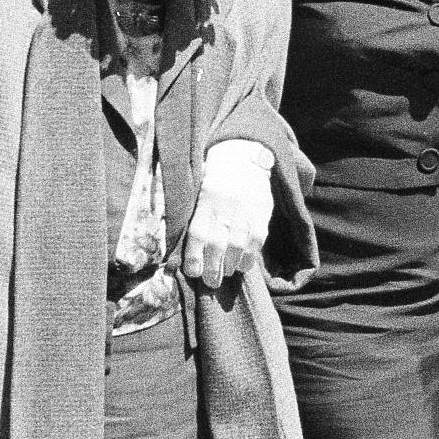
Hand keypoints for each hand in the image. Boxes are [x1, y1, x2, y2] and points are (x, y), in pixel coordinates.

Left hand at [181, 141, 273, 284]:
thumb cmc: (214, 180)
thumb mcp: (198, 191)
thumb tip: (176, 249)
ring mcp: (245, 211)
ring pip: (237, 246)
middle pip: (217, 245)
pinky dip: (248, 258)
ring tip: (225, 274)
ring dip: (230, 266)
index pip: (198, 233)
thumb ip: (193, 217)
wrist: (244, 157)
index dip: (195, 257)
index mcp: (206, 200)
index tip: (192, 273)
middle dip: (213, 269)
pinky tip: (242, 266)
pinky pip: (256, 242)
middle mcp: (225, 206)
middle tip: (211, 282)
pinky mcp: (262, 214)